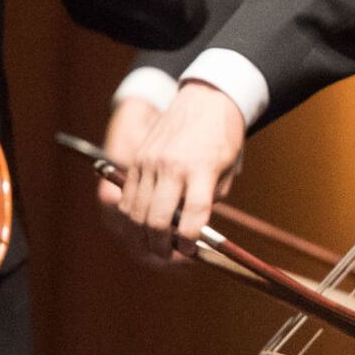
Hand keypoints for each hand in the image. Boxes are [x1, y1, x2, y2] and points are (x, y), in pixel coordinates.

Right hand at [105, 81, 246, 264]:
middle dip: (162, 247)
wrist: (205, 98)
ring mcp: (150, 162)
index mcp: (201, 169)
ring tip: (154, 246)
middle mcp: (171, 166)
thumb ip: (210, 200)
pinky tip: (140, 225)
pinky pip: (126, 196)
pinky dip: (131, 216)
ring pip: (136, 212)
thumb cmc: (223, 137)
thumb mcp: (228, 170)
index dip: (189, 240)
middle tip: (169, 256)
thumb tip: (190, 230)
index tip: (190, 250)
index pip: (193, 215)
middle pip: (157, 219)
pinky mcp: (137, 159)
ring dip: (142, 236)